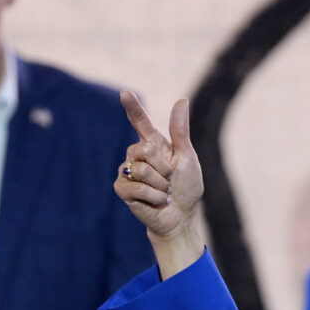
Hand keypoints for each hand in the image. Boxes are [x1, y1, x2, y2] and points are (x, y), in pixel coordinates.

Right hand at [115, 91, 204, 277]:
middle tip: (169, 180)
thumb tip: (181, 100)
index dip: (133, 107)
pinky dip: (153, 197)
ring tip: (163, 191)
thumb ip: (180, 131)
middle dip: (163, 167)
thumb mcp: (187, 157)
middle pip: (145, 149)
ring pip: (141, 169)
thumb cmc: (186, 187)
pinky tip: (156, 201)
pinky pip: (136, 187)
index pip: (141, 122)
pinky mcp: (122, 189)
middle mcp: (138, 155)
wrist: (181, 215)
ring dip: (160, 185)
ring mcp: (127, 171)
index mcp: (155, 144)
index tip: (125, 93)